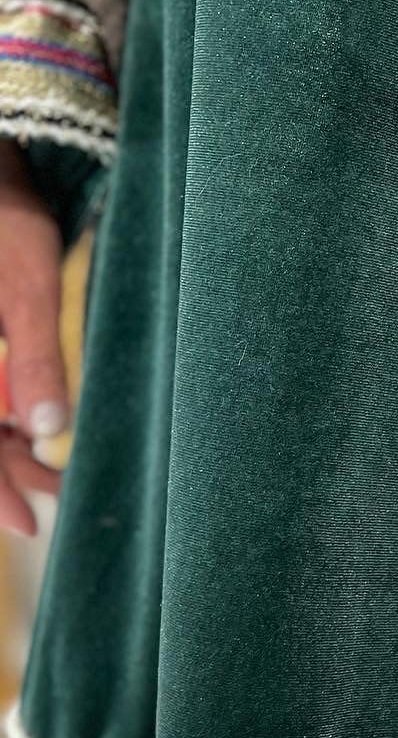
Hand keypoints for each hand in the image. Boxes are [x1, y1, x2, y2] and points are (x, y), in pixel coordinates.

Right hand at [0, 143, 66, 535]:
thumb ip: (35, 352)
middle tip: (51, 504)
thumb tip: (45, 426)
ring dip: (6, 448)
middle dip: (3, 472)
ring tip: (52, 478)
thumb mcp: (26, 282)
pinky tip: (34, 434)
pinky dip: (5, 415)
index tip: (25, 518)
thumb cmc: (7, 218)